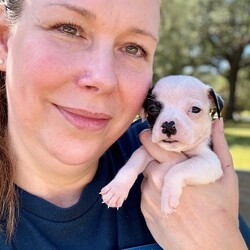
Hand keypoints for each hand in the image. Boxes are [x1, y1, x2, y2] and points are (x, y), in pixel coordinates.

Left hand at [140, 119, 246, 248]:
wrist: (210, 248)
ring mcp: (147, 196)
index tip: (152, 135)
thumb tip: (217, 123)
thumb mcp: (225, 176)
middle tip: (165, 159)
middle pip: (143, 157)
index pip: (151, 143)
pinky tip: (171, 200)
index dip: (150, 137)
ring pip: (145, 175)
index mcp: (175, 167)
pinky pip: (144, 192)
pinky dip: (154, 191)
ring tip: (174, 184)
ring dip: (155, 174)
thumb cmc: (221, 211)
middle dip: (151, 154)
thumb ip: (219, 146)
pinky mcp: (144, 209)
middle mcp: (156, 179)